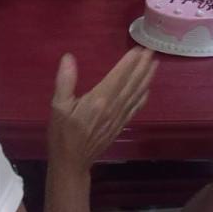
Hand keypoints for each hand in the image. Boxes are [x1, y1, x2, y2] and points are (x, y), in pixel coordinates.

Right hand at [48, 48, 155, 172]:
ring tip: (155, 64)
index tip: (138, 49)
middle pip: (131, 83)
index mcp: (98, 100)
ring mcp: (119, 117)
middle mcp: (113, 107)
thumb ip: (65, 81)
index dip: (129, 62)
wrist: (72, 162)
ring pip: (136, 94)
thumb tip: (69, 58)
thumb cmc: (62, 134)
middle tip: (152, 50)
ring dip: (146, 78)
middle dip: (142, 66)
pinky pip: (135, 108)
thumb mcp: (57, 106)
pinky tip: (148, 89)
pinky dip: (143, 97)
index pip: (118, 76)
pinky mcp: (120, 126)